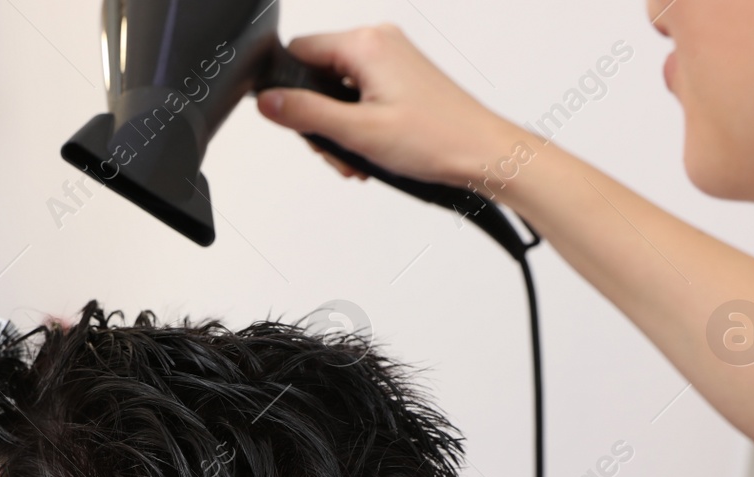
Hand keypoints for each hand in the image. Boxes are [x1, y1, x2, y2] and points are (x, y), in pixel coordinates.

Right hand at [257, 24, 518, 186]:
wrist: (484, 153)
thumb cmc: (438, 140)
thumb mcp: (359, 133)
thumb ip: (307, 116)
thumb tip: (268, 103)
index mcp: (367, 44)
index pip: (299, 52)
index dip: (290, 91)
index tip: (301, 125)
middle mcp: (380, 42)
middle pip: (317, 74)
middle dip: (320, 119)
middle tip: (340, 151)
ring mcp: (393, 58)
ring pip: (339, 90)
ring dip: (341, 129)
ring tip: (361, 157)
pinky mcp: (402, 76)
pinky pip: (362, 95)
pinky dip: (359, 124)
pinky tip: (373, 150)